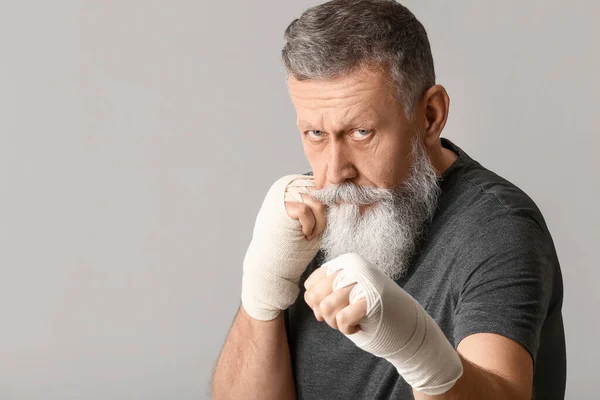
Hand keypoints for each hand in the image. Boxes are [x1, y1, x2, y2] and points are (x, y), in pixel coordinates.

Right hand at [241, 175, 325, 320]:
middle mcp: (289, 185)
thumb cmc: (295, 244)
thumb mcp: (313, 220)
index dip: (330, 205)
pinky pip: (305, 210)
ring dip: (319, 223)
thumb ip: (322, 206)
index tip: (328, 222)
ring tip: (309, 236)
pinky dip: (309, 226)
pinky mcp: (280, 205)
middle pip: (322, 193)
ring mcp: (283, 194)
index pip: (322, 188)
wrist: (274, 263)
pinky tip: (304, 236)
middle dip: (324, 216)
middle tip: (315, 233)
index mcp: (297, 185)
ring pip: (317, 202)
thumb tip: (344, 198)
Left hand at [303, 265, 366, 334]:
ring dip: (335, 322)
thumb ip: (325, 290)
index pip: (311, 284)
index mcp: (346, 262)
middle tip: (342, 318)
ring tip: (351, 321)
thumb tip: (309, 298)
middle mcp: (353, 267)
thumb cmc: (371, 308)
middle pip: (316, 296)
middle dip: (324, 314)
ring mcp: (363, 282)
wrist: (406, 323)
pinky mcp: (371, 300)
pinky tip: (359, 325)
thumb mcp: (347, 291)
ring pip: (326, 307)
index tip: (334, 309)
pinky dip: (347, 328)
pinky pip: (341, 319)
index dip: (316, 303)